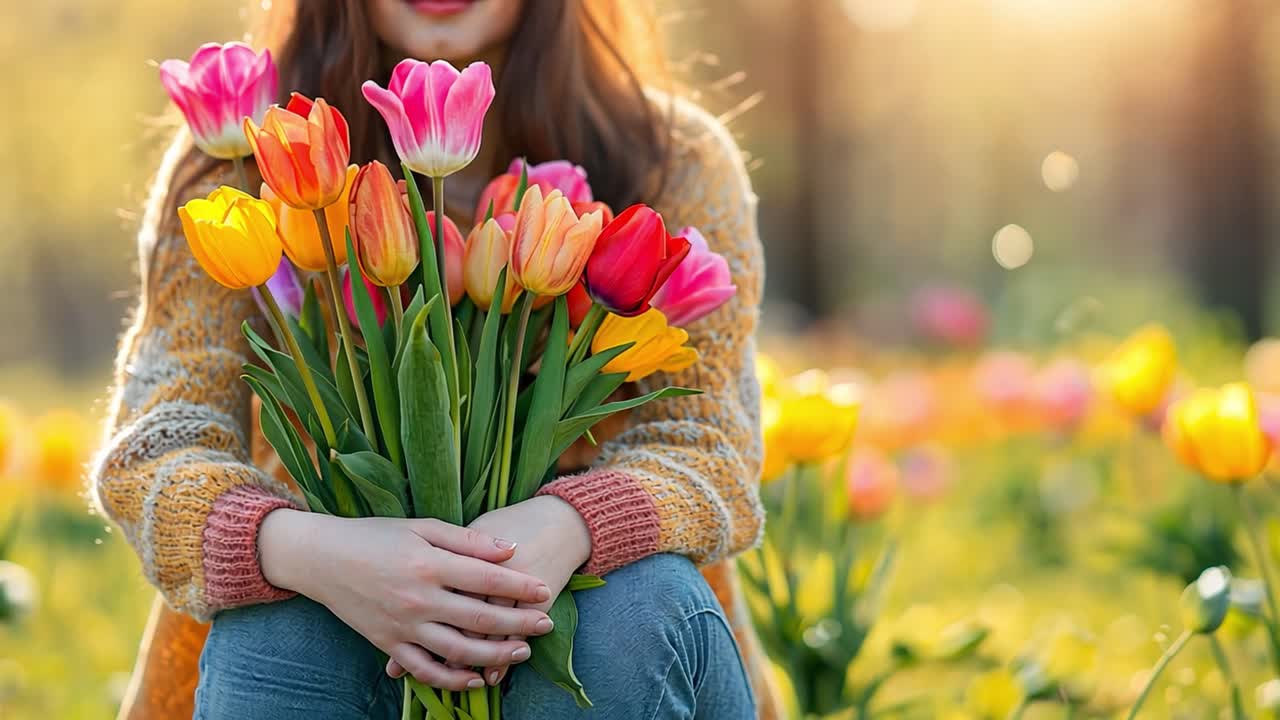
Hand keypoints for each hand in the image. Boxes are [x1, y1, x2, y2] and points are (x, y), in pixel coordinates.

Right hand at [259, 509, 556, 690]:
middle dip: (519, 623)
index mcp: (428, 563)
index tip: (545, 589)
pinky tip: (475, 679)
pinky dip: (451, 680)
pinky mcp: (388, 645)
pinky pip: (424, 670)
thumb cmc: (374, 535)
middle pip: (480, 617)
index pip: (486, 578)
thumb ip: (467, 540)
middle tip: (545, 624)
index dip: (519, 585)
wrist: (321, 558)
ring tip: (521, 652)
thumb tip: (510, 549)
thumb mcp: (421, 525)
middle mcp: (418, 598)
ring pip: (458, 651)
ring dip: (494, 655)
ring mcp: (402, 626)